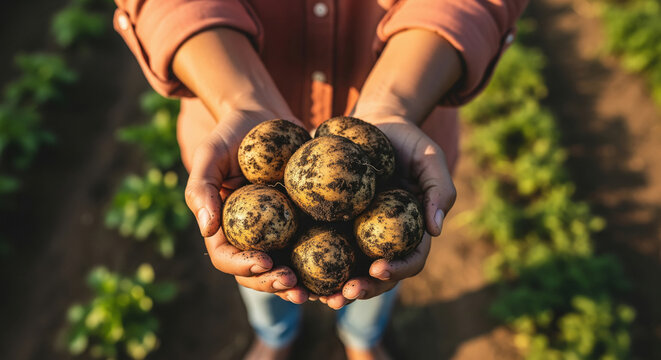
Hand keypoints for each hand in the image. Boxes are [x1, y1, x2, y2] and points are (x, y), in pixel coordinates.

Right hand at [183, 107, 308, 303]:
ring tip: (316, 292)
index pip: (227, 258)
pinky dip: (323, 263)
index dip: (243, 266)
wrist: (265, 116)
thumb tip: (206, 230)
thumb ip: (201, 188)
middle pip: (258, 272)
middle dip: (274, 284)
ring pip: (286, 267)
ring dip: (299, 284)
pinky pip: (313, 246)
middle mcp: (250, 236)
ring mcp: (277, 231)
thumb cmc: (232, 133)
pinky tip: (341, 270)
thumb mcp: (209, 154)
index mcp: (224, 227)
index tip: (264, 262)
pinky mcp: (302, 221)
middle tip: (294, 285)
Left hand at [318, 116, 455, 308]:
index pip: (411, 260)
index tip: (378, 268)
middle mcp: (384, 240)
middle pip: (376, 275)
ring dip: (333, 287)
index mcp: (411, 232)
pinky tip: (292, 270)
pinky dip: (309, 263)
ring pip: (347, 270)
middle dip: (362, 289)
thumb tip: (436, 230)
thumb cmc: (407, 140)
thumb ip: (440, 190)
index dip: (397, 270)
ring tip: (316, 296)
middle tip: (343, 293)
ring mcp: (357, 234)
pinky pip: (320, 246)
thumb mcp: (430, 157)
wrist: (374, 122)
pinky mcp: (331, 223)